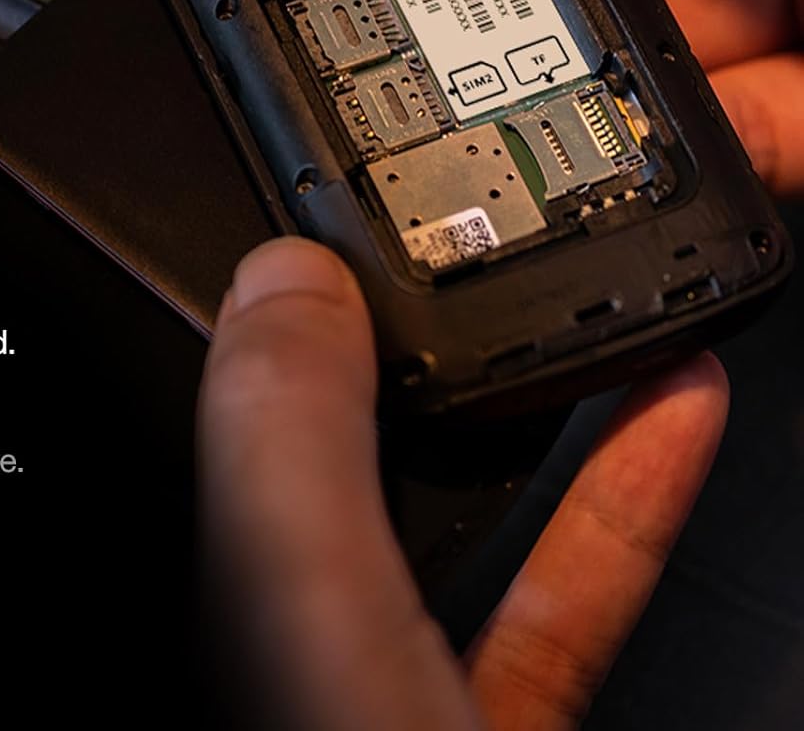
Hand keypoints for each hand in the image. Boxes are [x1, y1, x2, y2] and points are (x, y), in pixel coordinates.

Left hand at [200, 238, 728, 730]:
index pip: (244, 406)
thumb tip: (283, 277)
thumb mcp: (309, 601)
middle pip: (361, 438)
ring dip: (541, 395)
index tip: (358, 216)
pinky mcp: (500, 717)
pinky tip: (668, 418)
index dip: (292, 303)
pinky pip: (564, 585)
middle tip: (488, 237)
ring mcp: (402, 673)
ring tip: (597, 299)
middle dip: (429, 331)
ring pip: (470, 497)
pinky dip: (621, 498)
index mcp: (229, 580)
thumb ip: (290, 438)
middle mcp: (300, 620)